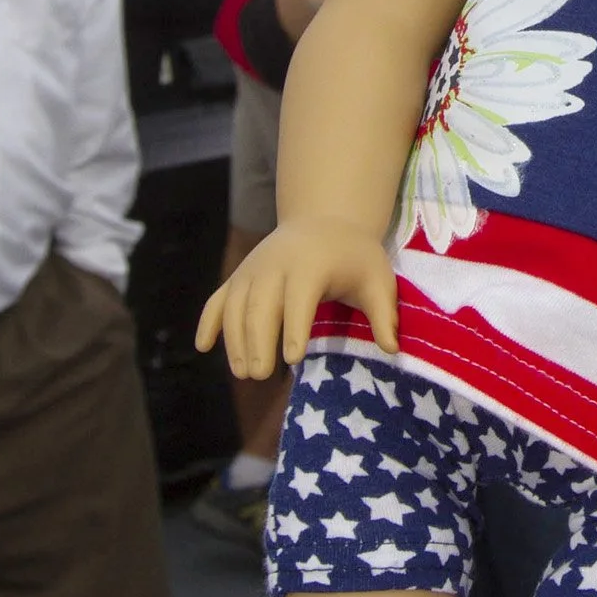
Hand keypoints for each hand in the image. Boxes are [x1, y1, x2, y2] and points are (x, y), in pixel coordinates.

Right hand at [199, 217, 398, 374]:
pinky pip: (218, 299)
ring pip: (236, 305)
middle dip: (258, 340)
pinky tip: (203, 347)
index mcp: (311, 265)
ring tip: (244, 372)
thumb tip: (393, 349)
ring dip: (235, 339)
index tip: (292, 359)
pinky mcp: (239, 276)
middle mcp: (275, 265)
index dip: (295, 328)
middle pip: (261, 305)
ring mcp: (252, 269)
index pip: (300, 298)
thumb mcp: (377, 280)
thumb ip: (383, 314)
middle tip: (261, 375)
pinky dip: (208, 321)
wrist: (325, 221)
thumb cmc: (355, 257)